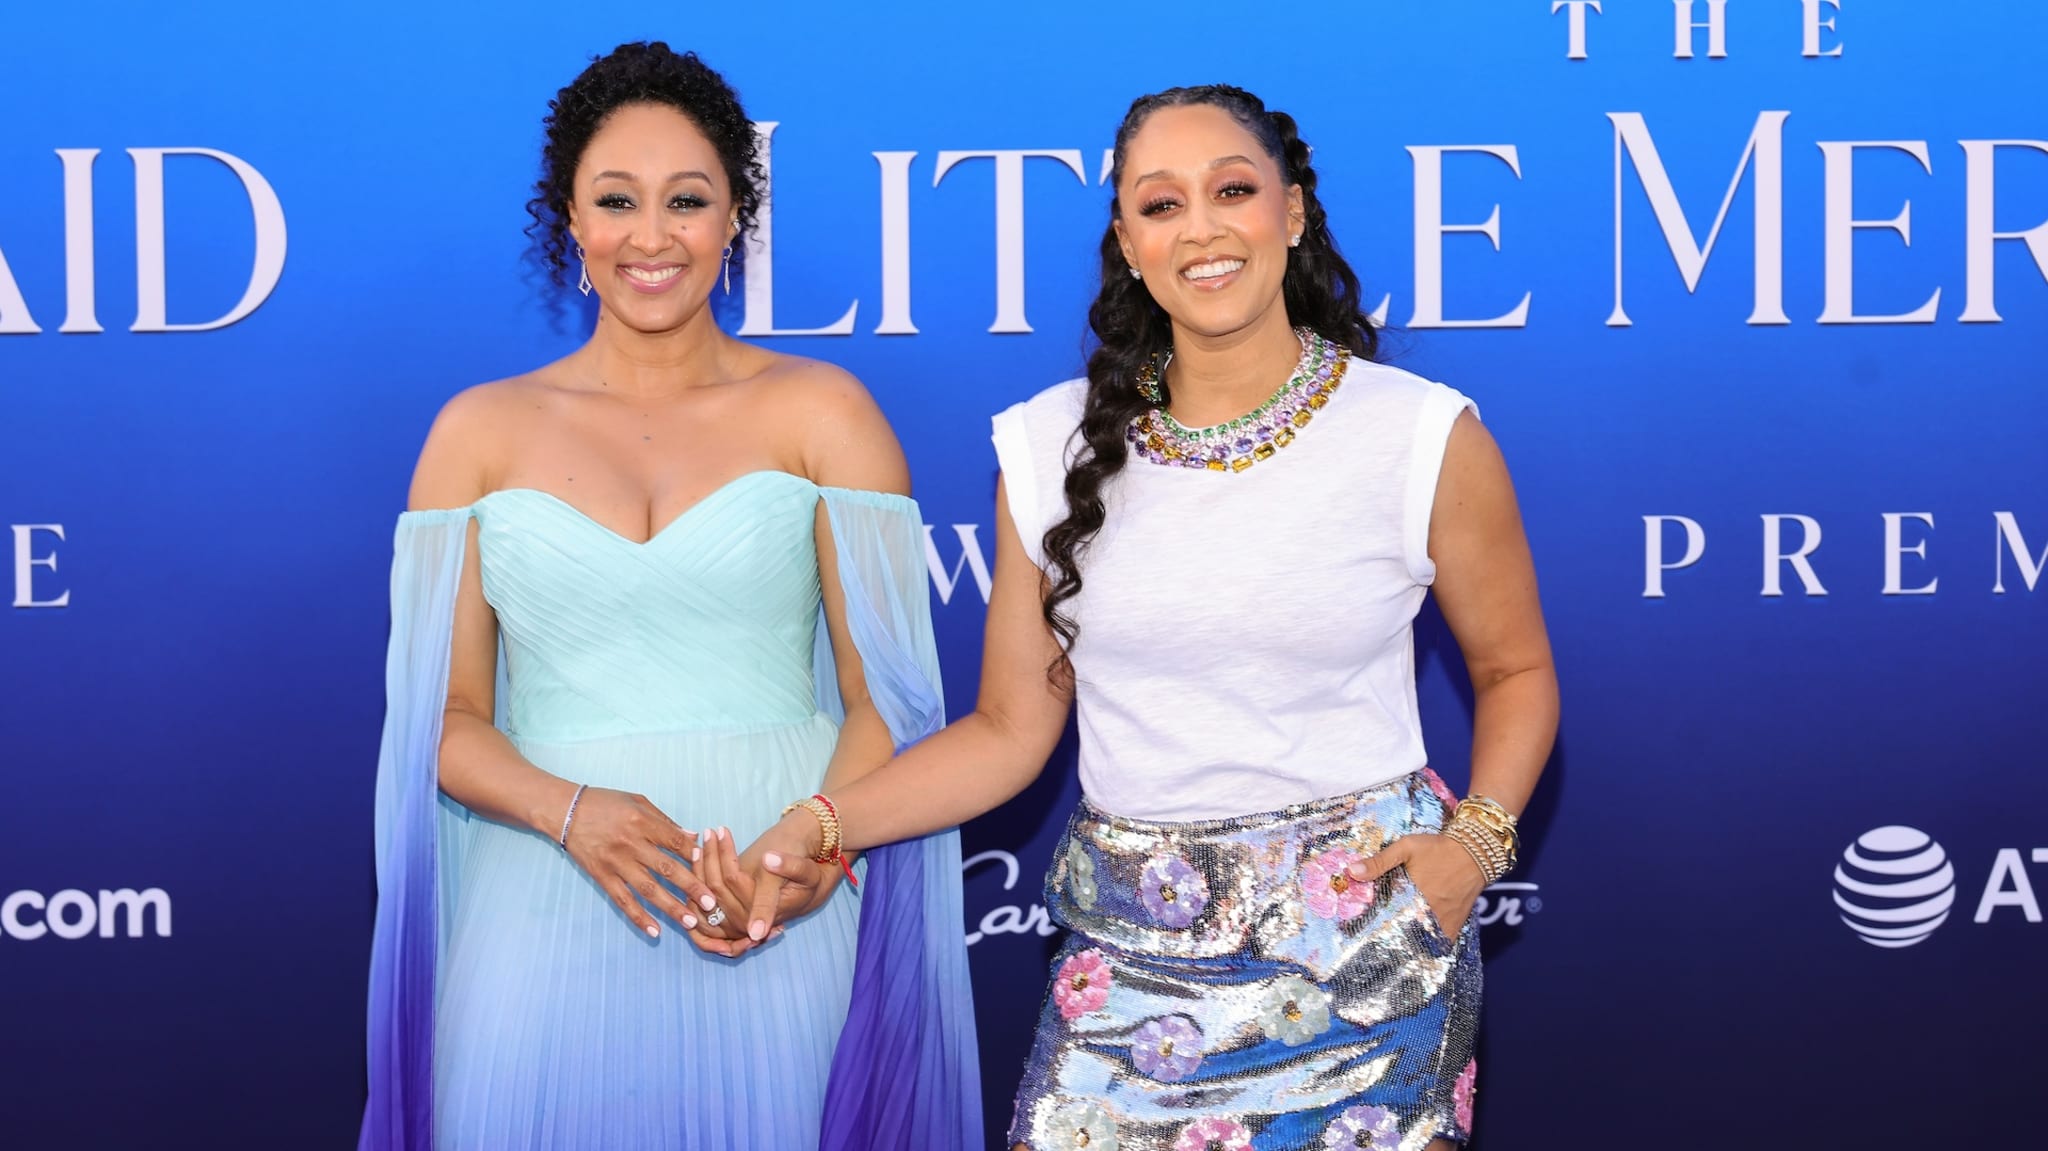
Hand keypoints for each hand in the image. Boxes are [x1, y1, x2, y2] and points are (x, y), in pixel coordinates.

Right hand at [558, 787, 720, 942]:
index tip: (709, 866)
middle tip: (712, 904)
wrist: (566, 811)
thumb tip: (692, 837)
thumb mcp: (638, 802)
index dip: (693, 854)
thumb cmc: (606, 803)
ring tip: (690, 922)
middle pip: (667, 869)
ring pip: (648, 890)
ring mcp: (616, 863)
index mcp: (642, 822)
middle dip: (691, 887)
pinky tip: (654, 930)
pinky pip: (623, 900)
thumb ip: (665, 821)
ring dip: (671, 907)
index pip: (674, 842)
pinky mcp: (602, 877)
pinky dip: (638, 917)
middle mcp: (631, 844)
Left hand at [695, 823, 840, 949]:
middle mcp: (747, 923)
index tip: (722, 830)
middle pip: (716, 888)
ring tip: (704, 839)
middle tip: (710, 831)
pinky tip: (699, 856)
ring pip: (707, 894)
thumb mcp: (808, 871)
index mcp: (766, 912)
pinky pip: (706, 901)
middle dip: (711, 856)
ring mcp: (737, 923)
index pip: (734, 881)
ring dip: (702, 865)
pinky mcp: (730, 918)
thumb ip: (791, 867)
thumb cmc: (808, 877)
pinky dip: (700, 878)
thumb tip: (768, 859)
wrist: (808, 890)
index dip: (725, 854)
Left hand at [1347, 833, 1485, 938]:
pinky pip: (1439, 941)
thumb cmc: (1438, 848)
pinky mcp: (1455, 923)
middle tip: (1371, 940)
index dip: (1372, 925)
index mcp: (1413, 895)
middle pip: (1403, 932)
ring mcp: (1443, 920)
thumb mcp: (1406, 847)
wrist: (1475, 852)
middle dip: (1388, 936)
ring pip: (1420, 940)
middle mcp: (1428, 912)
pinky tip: (1416, 944)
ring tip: (1391, 944)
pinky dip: (1428, 944)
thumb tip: (1351, 871)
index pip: (1387, 918)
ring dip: (1407, 940)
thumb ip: (1380, 861)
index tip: (1359, 930)